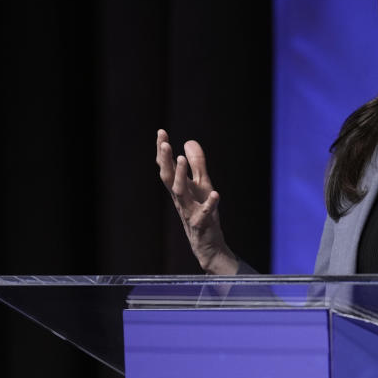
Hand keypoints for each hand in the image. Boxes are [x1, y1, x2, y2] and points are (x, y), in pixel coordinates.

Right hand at [156, 129, 237, 274]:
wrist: (207, 245)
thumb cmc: (202, 212)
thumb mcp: (202, 185)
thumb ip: (197, 164)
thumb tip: (189, 141)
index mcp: (180, 188)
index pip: (168, 167)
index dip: (164, 150)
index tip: (161, 132)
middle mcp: (181, 199)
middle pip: (169, 178)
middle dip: (166, 160)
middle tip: (165, 143)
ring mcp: (189, 211)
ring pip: (181, 193)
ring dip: (180, 176)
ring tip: (181, 159)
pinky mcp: (202, 223)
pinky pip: (204, 213)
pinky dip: (210, 204)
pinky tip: (216, 194)